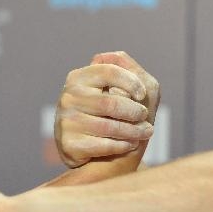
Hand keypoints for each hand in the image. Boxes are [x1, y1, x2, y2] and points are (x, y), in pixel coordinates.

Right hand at [55, 51, 159, 167]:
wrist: (95, 154)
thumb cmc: (113, 115)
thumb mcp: (120, 88)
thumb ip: (125, 68)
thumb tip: (114, 57)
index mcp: (79, 77)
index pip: (109, 71)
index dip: (131, 82)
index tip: (141, 94)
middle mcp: (69, 97)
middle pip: (111, 102)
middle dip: (135, 111)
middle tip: (144, 116)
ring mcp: (66, 121)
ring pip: (109, 126)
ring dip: (134, 131)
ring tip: (145, 132)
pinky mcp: (69, 145)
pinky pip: (104, 145)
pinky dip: (122, 145)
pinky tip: (129, 144)